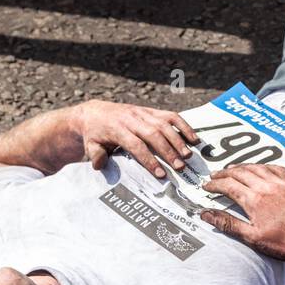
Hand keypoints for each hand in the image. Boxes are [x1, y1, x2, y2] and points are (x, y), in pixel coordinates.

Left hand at [77, 100, 197, 177]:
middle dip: (168, 151)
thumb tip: (100, 165)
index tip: (161, 174)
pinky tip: (194, 139)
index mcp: (117, 129)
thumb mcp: (90, 145)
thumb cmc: (95, 134)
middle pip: (154, 134)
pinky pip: (170, 116)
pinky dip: (184, 126)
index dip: (149, 160)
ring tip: (188, 156)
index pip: (136, 145)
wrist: (96, 113)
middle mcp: (132, 119)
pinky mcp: (151, 111)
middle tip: (180, 167)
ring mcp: (144, 113)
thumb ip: (96, 155)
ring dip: (178, 140)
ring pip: (164, 124)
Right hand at [200, 164, 284, 262]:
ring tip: (233, 169)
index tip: (206, 187)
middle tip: (215, 175)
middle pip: (240, 172)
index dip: (215, 185)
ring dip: (242, 166)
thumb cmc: (284, 243)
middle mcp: (267, 187)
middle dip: (224, 173)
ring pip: (257, 167)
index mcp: (254, 200)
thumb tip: (205, 214)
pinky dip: (264, 165)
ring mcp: (282, 183)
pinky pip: (276, 168)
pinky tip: (261, 167)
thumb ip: (228, 223)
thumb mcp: (252, 237)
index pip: (228, 185)